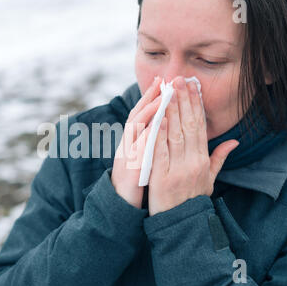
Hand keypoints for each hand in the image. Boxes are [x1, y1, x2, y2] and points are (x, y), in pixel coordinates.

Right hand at [111, 76, 161, 207]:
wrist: (122, 205)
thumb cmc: (137, 182)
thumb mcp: (146, 160)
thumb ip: (153, 144)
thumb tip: (162, 131)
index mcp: (134, 142)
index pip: (144, 116)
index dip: (153, 98)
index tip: (164, 83)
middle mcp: (128, 145)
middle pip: (138, 116)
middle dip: (149, 97)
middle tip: (161, 80)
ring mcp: (127, 155)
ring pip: (135, 128)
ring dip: (148, 111)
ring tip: (161, 97)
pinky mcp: (128, 168)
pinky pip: (136, 149)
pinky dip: (146, 136)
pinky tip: (155, 125)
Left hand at [148, 76, 238, 215]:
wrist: (181, 223)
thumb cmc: (193, 199)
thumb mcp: (210, 179)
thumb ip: (219, 158)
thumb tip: (234, 142)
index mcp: (203, 160)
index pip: (200, 127)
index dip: (196, 105)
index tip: (193, 87)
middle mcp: (193, 162)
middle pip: (188, 126)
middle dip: (184, 101)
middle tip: (180, 79)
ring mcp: (178, 169)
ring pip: (175, 135)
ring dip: (171, 111)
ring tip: (168, 91)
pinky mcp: (162, 177)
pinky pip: (160, 152)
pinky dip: (159, 135)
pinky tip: (158, 118)